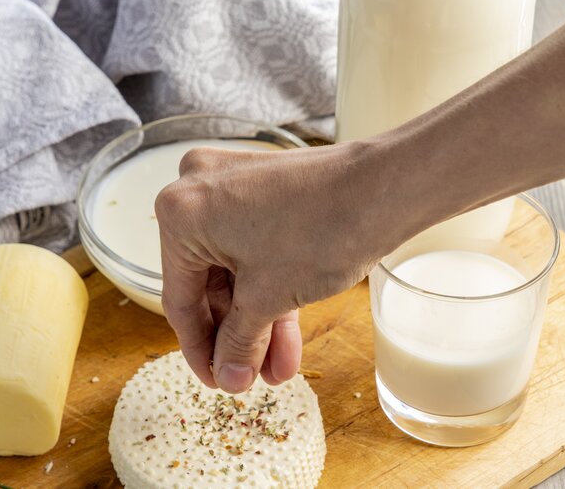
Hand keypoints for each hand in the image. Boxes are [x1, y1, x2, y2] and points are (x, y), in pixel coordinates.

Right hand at [155, 141, 401, 392]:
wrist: (385, 187)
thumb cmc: (323, 228)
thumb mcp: (267, 298)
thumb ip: (237, 342)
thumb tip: (227, 374)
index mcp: (180, 213)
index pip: (179, 298)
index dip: (198, 349)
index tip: (215, 379)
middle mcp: (197, 190)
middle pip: (207, 283)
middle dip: (236, 335)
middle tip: (248, 376)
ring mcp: (231, 186)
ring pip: (234, 269)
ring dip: (256, 320)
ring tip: (277, 366)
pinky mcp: (262, 189)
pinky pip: (252, 248)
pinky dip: (267, 288)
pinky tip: (285, 334)